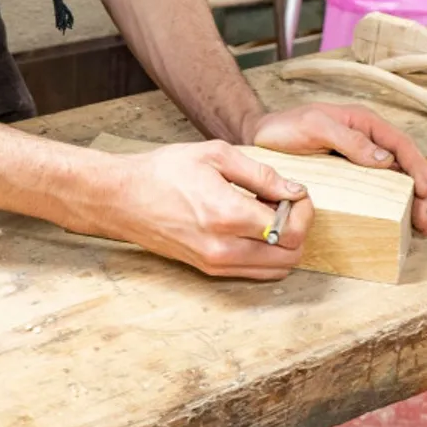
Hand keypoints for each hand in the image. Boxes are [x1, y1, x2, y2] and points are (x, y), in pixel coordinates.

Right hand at [105, 140, 314, 279]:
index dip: (303, 211)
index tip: (295, 194)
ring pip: (277, 270)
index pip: (290, 230)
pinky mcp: (209, 270)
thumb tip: (294, 190)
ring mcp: (216, 263)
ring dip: (284, 244)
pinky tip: (251, 227)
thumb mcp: (215, 155)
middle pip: (291, 256)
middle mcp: (224, 248)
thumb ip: (261, 174)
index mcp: (227, 215)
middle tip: (285, 204)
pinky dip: (266, 253)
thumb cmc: (164, 171)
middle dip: (298, 229)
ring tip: (267, 215)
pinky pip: (255, 272)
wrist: (123, 198)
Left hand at [242, 102, 426, 235]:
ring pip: (394, 181)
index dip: (418, 168)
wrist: (258, 137)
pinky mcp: (348, 177)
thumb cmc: (283, 127)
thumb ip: (347, 139)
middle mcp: (367, 141)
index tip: (423, 192)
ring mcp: (359, 160)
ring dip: (409, 203)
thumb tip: (385, 159)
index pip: (402, 145)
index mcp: (365, 123)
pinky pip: (375, 190)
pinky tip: (394, 222)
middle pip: (405, 166)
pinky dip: (390, 205)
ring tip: (417, 228)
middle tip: (424, 221)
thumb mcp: (314, 127)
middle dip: (421, 194)